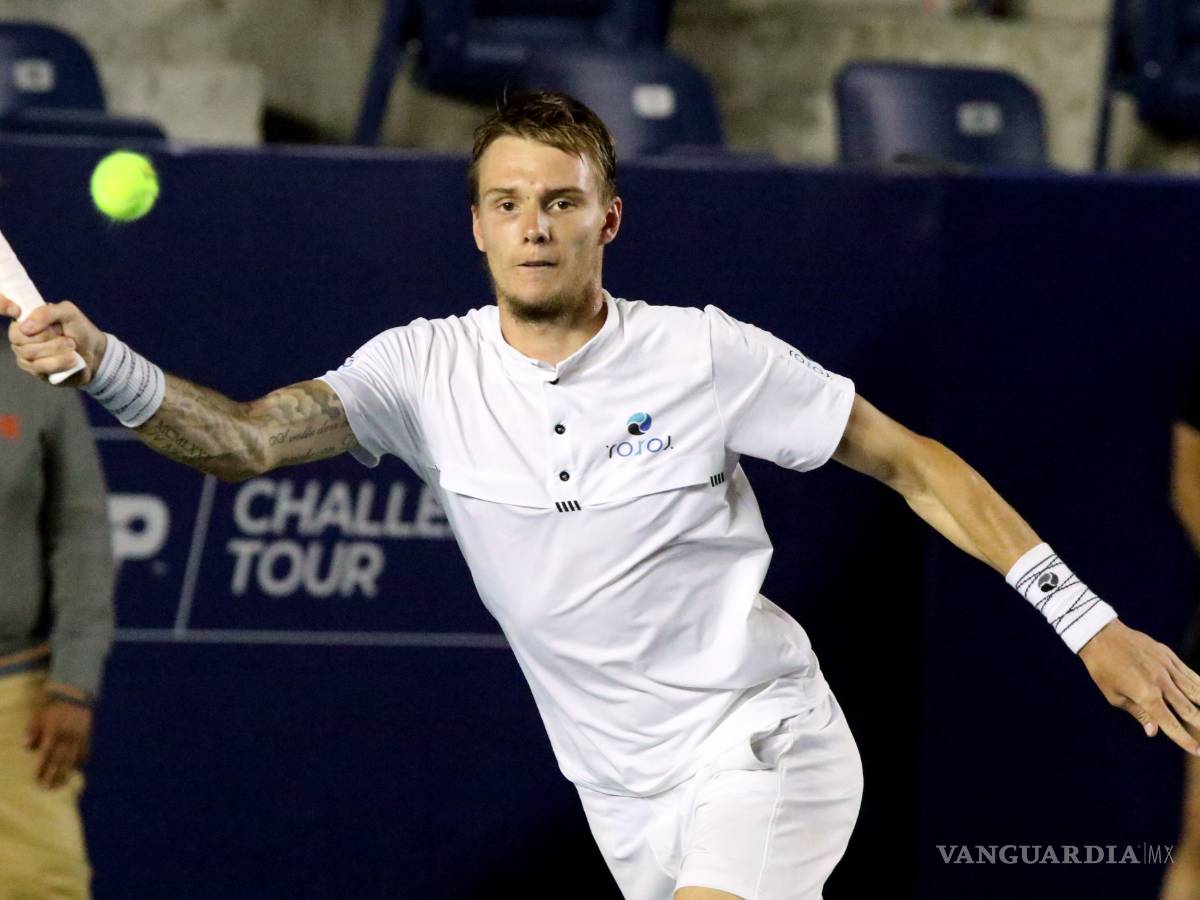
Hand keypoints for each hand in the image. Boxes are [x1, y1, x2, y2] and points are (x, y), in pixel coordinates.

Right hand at [1, 295, 105, 387]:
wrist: (95, 352)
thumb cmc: (78, 329)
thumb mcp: (67, 312)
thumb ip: (46, 313)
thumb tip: (24, 328)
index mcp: (23, 323)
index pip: (17, 329)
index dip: (40, 329)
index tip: (58, 327)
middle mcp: (20, 341)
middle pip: (25, 344)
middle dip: (52, 340)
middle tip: (69, 339)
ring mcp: (26, 358)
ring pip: (33, 357)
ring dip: (58, 351)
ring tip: (73, 347)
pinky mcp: (37, 372)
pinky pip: (42, 369)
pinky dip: (60, 363)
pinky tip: (72, 360)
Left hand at [26, 691, 93, 789]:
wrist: (74, 693)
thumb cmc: (52, 705)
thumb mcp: (38, 715)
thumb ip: (32, 730)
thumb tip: (27, 747)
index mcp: (53, 733)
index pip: (46, 755)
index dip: (41, 769)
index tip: (36, 781)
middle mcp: (67, 737)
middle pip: (59, 760)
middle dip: (53, 776)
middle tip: (47, 789)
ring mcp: (78, 737)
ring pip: (72, 758)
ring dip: (65, 773)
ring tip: (60, 785)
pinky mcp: (87, 734)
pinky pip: (85, 750)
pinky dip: (81, 760)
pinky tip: (77, 769)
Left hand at [1079, 618, 1199, 753]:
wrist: (1100, 636)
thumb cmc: (1102, 669)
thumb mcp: (1114, 696)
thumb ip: (1138, 713)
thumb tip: (1153, 732)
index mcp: (1145, 695)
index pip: (1170, 723)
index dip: (1184, 739)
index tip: (1197, 751)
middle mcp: (1161, 682)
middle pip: (1188, 709)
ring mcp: (1167, 667)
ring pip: (1195, 690)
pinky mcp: (1168, 655)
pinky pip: (1190, 673)